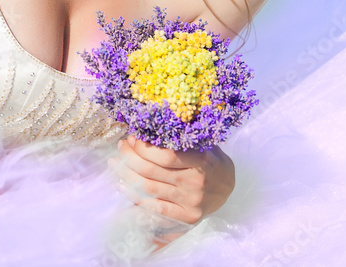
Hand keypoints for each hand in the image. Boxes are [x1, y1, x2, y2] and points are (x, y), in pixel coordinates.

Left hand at [111, 135, 234, 225]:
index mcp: (201, 160)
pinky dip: (135, 197)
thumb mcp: (203, 144)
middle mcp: (196, 182)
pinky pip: (155, 207)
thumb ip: (180, 138)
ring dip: (127, 174)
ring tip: (115, 163)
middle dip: (130, 157)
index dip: (144, 148)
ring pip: (149, 188)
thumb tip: (147, 129)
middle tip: (121, 147)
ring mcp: (191, 201)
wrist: (229, 188)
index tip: (132, 138)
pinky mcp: (187, 217)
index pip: (166, 155)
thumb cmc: (211, 160)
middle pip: (153, 171)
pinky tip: (123, 185)